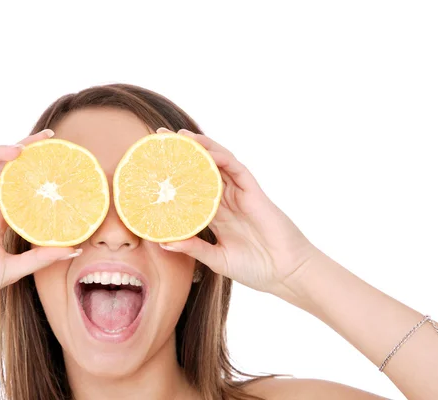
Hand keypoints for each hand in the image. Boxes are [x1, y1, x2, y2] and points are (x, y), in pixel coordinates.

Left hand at [157, 128, 319, 295]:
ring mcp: (240, 194)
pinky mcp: (254, 192)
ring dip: (200, 147)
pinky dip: (221, 158)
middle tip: (159, 138)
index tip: (152, 167)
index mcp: (216, 215)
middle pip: (201, 169)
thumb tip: (163, 242)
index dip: (172, 176)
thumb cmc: (255, 268)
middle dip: (183, 153)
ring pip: (218, 162)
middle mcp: (226, 200)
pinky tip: (204, 151)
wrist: (285, 273)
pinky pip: (236, 169)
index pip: (190, 188)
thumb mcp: (216, 259)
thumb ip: (193, 248)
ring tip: (180, 136)